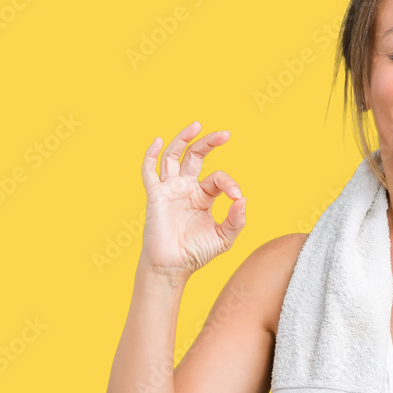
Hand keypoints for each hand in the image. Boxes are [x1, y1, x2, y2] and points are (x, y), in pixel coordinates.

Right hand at [139, 120, 245, 280]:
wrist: (172, 268)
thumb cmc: (196, 253)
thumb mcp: (224, 238)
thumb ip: (236, 220)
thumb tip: (242, 199)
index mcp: (203, 196)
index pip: (218, 178)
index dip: (229, 183)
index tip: (235, 197)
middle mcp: (186, 188)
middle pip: (196, 156)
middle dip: (209, 143)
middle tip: (225, 134)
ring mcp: (170, 190)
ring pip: (174, 156)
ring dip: (183, 139)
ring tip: (197, 125)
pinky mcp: (155, 195)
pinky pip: (149, 172)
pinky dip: (151, 155)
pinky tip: (159, 141)